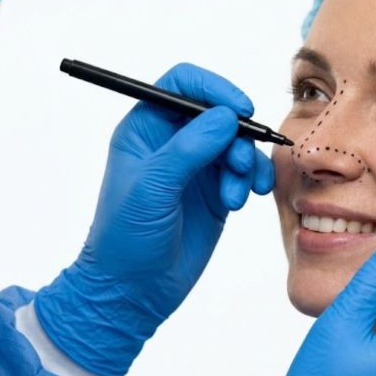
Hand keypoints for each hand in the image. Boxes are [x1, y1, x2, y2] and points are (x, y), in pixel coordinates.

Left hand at [35, 63, 274, 375]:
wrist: (132, 292)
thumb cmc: (124, 238)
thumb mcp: (151, 188)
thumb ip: (187, 149)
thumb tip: (225, 116)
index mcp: (145, 128)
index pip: (182, 83)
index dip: (213, 88)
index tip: (238, 108)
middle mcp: (173, 141)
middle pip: (219, 112)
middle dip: (237, 135)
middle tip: (237, 165)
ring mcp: (197, 166)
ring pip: (237, 142)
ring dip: (245, 164)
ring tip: (236, 197)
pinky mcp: (216, 191)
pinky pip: (245, 170)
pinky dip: (252, 180)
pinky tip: (244, 200)